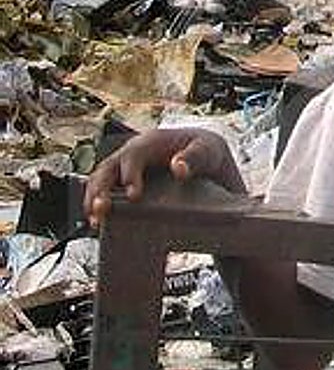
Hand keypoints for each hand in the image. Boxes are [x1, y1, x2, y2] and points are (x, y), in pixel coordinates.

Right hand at [84, 127, 245, 227]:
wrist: (204, 156)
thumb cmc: (204, 150)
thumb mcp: (205, 150)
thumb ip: (194, 158)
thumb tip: (178, 168)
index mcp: (150, 142)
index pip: (133, 156)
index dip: (130, 174)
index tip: (134, 195)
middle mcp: (132, 154)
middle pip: (107, 169)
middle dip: (100, 189)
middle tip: (101, 211)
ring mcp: (124, 168)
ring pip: (99, 181)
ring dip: (93, 200)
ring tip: (95, 223)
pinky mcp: (123, 183)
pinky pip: (104, 193)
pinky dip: (98, 207)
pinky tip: (99, 226)